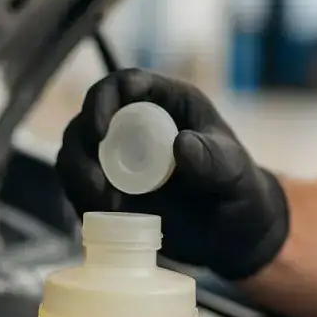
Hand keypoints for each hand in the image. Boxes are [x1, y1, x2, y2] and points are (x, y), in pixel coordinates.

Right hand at [56, 69, 288, 279]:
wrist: (235, 233)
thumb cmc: (240, 189)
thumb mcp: (234, 172)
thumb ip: (213, 158)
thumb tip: (180, 144)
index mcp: (168, 104)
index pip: (126, 84)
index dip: (105, 97)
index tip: (101, 128)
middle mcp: (136, 125)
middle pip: (89, 116)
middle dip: (82, 142)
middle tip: (96, 178)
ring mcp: (120, 158)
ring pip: (77, 151)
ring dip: (77, 172)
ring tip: (103, 200)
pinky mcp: (110, 189)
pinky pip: (79, 185)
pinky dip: (81, 196)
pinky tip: (106, 213)